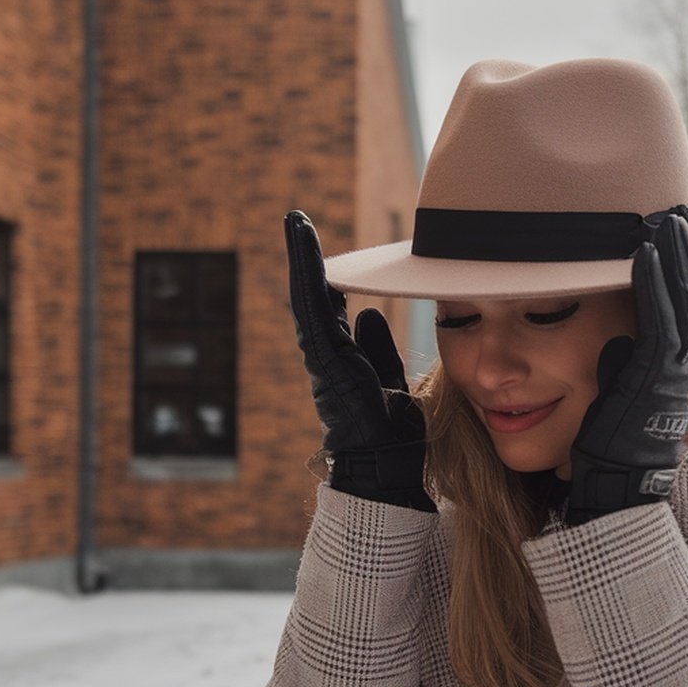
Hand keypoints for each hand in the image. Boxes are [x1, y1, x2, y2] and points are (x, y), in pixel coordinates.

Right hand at [284, 211, 435, 511]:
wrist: (386, 465)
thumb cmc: (392, 435)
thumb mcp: (390, 382)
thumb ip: (378, 350)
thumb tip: (369, 316)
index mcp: (342, 361)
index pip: (330, 310)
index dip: (325, 279)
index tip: (323, 251)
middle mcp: (327, 355)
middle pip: (312, 297)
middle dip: (306, 259)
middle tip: (297, 222)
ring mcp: (322, 355)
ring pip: (307, 296)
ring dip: (302, 256)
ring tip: (295, 221)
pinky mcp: (324, 354)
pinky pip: (312, 306)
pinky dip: (308, 273)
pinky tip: (304, 243)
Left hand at [565, 203, 687, 524]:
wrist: (612, 485)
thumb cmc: (605, 444)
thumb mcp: (617, 392)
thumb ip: (620, 362)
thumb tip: (611, 339)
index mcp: (677, 366)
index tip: (682, 230)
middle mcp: (685, 366)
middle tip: (681, 210)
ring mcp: (674, 370)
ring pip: (685, 300)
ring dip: (677, 256)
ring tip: (665, 218)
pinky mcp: (655, 376)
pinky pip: (660, 320)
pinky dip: (654, 283)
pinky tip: (643, 252)